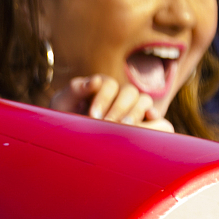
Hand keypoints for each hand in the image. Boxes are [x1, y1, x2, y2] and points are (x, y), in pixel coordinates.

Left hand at [49, 75, 174, 130]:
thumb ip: (75, 90)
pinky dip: (155, 117)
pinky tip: (150, 121)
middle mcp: (118, 93)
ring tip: (125, 128)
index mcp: (100, 86)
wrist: (68, 138)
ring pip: (143, 100)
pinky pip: (155, 114)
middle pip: (129, 91)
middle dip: (118, 108)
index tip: (93, 115)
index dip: (103, 98)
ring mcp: (131, 106)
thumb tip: (95, 81)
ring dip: (135, 112)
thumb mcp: (62, 104)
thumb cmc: (64, 117)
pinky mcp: (142, 120)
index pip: (109, 85)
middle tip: (107, 124)